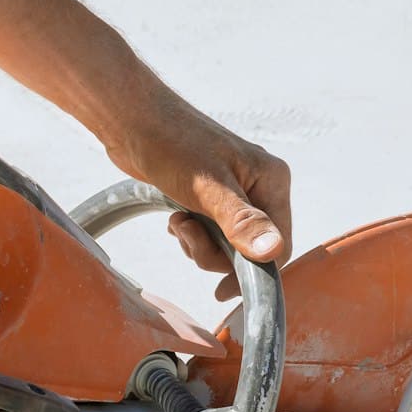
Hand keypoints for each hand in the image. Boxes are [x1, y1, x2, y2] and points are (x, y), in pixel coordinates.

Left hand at [112, 94, 291, 302]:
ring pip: (226, 246)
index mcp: (271, 180)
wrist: (132, 121)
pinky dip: (191, 235)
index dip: (252, 273)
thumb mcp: (207, 188)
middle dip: (214, 252)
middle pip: (250, 250)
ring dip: (198, 244)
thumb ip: (240, 222)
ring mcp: (236, 193)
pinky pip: (209, 235)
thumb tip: (272, 251)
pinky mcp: (211, 198)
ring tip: (178, 221)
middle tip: (186, 233)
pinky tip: (176, 217)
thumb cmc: (171, 145)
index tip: (221, 290)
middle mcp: (259, 186)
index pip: (279, 244)